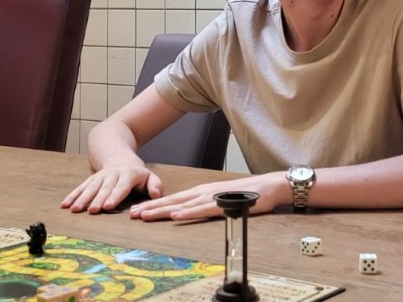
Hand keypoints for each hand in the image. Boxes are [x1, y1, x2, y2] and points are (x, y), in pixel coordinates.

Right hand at [61, 159, 162, 213]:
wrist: (119, 158)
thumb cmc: (137, 174)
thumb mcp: (150, 176)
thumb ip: (155, 185)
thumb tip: (156, 195)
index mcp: (128, 175)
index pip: (121, 187)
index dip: (114, 196)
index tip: (108, 206)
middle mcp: (112, 174)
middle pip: (104, 188)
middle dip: (97, 199)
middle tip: (92, 210)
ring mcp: (100, 176)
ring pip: (90, 187)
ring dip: (82, 198)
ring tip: (75, 209)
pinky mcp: (91, 179)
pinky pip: (81, 187)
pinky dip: (73, 195)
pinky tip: (65, 205)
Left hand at [131, 173, 289, 220]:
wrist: (270, 186)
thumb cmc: (249, 193)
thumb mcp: (222, 198)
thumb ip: (207, 204)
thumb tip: (191, 212)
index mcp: (202, 192)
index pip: (174, 199)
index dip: (155, 204)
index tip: (138, 211)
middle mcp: (204, 192)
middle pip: (173, 200)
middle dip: (151, 207)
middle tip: (132, 214)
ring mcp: (213, 197)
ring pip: (183, 205)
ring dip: (163, 210)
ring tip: (145, 215)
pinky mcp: (224, 204)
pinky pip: (203, 210)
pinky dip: (188, 212)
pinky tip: (176, 215)